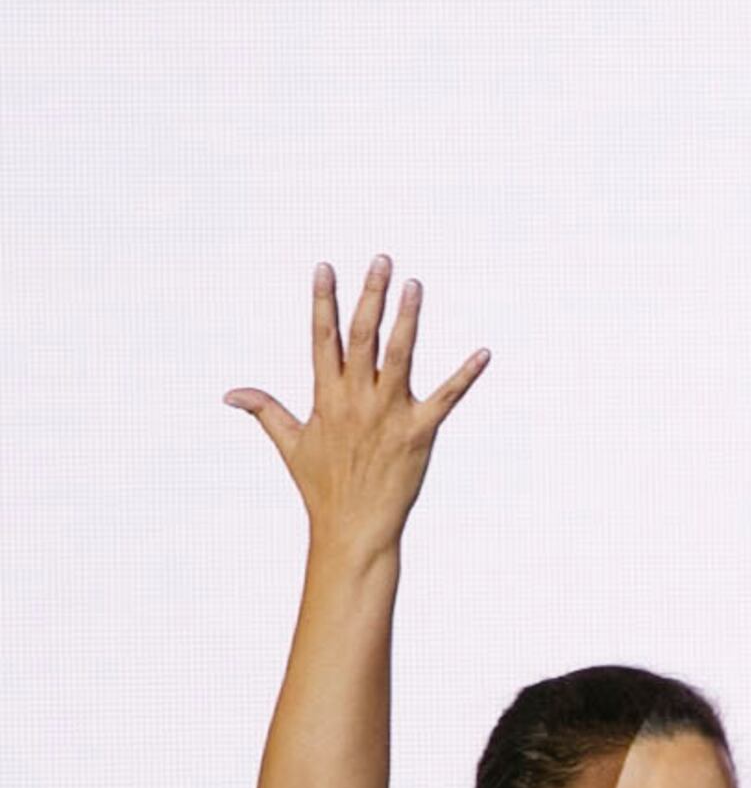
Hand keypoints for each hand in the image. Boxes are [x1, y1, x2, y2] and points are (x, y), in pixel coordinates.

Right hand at [227, 259, 489, 563]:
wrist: (354, 527)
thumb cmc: (322, 487)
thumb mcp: (290, 444)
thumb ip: (266, 410)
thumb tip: (231, 393)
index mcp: (326, 395)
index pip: (322, 336)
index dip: (324, 300)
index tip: (325, 267)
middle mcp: (357, 398)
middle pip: (363, 335)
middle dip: (370, 295)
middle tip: (381, 260)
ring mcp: (390, 413)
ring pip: (401, 355)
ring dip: (408, 319)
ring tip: (415, 285)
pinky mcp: (421, 432)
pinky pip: (447, 398)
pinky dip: (466, 376)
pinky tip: (483, 354)